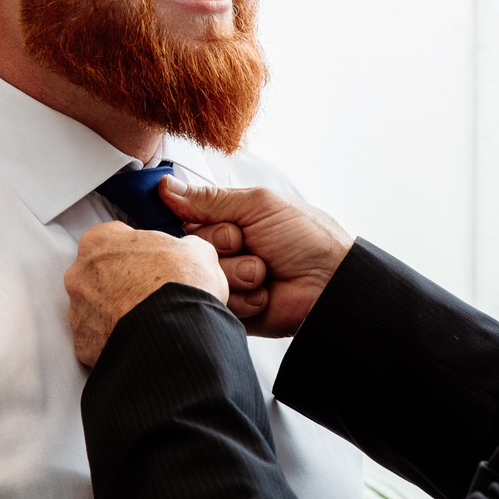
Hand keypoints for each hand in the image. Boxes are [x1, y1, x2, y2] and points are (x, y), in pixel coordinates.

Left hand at [64, 221, 226, 366]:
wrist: (179, 333)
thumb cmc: (183, 285)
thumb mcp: (197, 250)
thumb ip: (181, 246)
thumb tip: (186, 252)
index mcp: (99, 241)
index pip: (111, 237)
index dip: (134, 249)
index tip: (149, 260)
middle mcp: (79, 274)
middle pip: (97, 273)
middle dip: (119, 281)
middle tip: (149, 291)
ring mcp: (77, 311)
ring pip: (94, 308)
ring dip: (114, 311)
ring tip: (147, 319)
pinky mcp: (83, 344)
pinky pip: (96, 339)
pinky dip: (112, 339)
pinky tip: (137, 339)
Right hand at [160, 177, 353, 336]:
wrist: (332, 283)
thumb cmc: (307, 237)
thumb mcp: (258, 204)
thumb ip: (210, 198)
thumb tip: (167, 187)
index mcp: (227, 219)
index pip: (184, 217)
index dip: (188, 219)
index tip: (204, 218)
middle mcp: (223, 249)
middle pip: (189, 248)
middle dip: (220, 245)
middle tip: (246, 243)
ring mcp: (227, 280)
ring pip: (201, 278)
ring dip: (234, 274)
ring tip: (262, 272)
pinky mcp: (231, 310)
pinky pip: (216, 304)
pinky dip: (242, 299)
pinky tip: (263, 293)